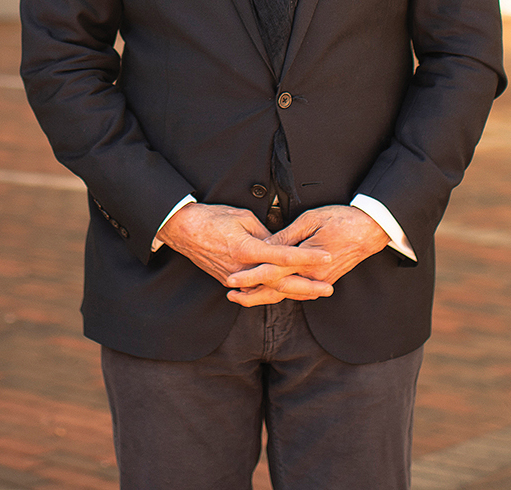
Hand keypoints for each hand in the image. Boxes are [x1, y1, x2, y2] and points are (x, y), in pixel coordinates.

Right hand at [158, 203, 332, 306]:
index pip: (284, 256)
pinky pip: (255, 289)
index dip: (307, 257)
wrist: (182, 229)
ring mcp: (234, 278)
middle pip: (280, 282)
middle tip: (327, 288)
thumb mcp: (242, 217)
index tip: (326, 257)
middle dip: (306, 286)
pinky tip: (287, 293)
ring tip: (314, 292)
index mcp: (247, 248)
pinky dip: (272, 292)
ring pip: (268, 290)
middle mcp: (242, 268)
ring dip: (292, 292)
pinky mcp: (228, 280)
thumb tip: (280, 244)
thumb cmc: (211, 218)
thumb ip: (265, 234)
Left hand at [224, 206, 389, 306]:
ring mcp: (319, 280)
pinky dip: (281, 292)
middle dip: (252, 293)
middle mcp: (312, 276)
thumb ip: (286, 236)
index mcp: (306, 260)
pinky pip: (299, 291)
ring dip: (264, 295)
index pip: (272, 271)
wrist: (371, 230)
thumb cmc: (342, 220)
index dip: (250, 276)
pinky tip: (269, 292)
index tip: (232, 278)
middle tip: (231, 293)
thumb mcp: (310, 220)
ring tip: (243, 296)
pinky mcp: (324, 280)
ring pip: (286, 293)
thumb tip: (266, 245)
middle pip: (276, 289)